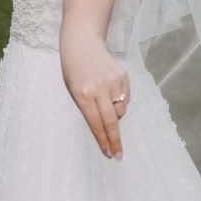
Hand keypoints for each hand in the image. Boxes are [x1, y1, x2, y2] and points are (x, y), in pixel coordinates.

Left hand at [60, 28, 130, 159]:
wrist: (82, 44)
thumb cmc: (74, 72)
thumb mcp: (74, 92)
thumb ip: (89, 110)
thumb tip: (108, 129)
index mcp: (82, 94)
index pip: (95, 124)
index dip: (103, 142)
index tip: (109, 155)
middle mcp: (98, 88)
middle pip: (111, 122)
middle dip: (115, 141)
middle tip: (119, 155)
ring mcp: (112, 80)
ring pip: (120, 110)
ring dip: (116, 115)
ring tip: (105, 103)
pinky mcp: (122, 75)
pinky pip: (125, 98)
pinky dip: (120, 101)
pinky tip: (110, 91)